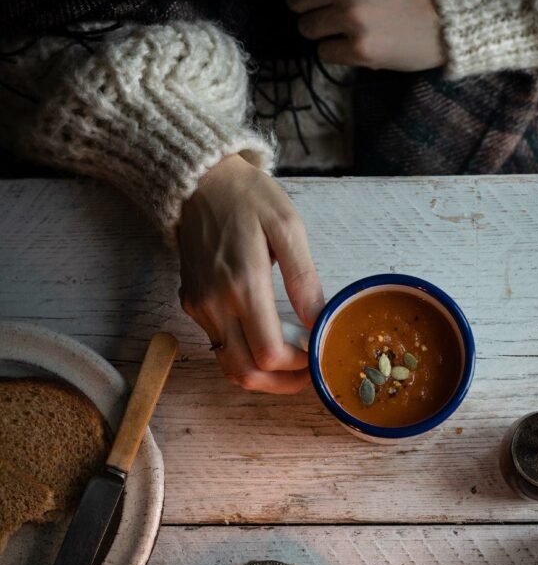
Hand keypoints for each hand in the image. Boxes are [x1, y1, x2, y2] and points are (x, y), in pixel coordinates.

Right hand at [178, 154, 323, 393]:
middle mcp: (216, 303)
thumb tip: (318, 319)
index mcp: (243, 284)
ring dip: (262, 376)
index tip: (317, 354)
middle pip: (246, 373)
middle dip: (282, 383)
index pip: (269, 353)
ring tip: (291, 362)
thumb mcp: (287, 227)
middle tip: (308, 374)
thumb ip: (303, 278)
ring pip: (229, 366)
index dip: (298, 366)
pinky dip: (244, 355)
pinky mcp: (192, 305)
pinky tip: (267, 339)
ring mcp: (200, 307)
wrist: (198, 181)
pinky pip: (219, 346)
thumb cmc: (247, 197)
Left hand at [281, 0, 445, 71]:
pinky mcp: (360, 49)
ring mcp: (353, 17)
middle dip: (308, 9)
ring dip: (322, 32)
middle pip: (295, 0)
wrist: (446, 19)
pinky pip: (323, 53)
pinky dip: (336, 52)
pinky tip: (357, 44)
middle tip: (331, 13)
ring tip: (347, 29)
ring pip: (306, 28)